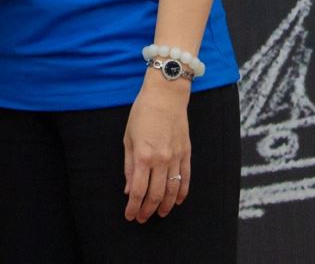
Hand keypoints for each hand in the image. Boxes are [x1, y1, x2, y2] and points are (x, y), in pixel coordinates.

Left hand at [122, 75, 190, 221]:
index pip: (138, 191)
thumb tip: (128, 189)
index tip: (130, 216)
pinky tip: (177, 202)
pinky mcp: (186, 153)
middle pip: (155, 195)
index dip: (133, 207)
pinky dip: (182, 193)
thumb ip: (129, 166)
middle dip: (147, 210)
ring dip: (165, 206)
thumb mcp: (128, 138)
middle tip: (142, 219)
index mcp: (143, 156)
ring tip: (158, 214)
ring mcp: (176, 157)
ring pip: (172, 190)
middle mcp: (160, 160)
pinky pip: (186, 178)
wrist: (166, 95)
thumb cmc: (142, 113)